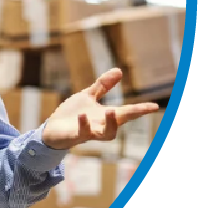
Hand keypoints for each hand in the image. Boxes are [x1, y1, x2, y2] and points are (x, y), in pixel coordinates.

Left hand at [41, 68, 158, 150]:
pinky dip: (84, 125)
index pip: (127, 112)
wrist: (52, 130)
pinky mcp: (74, 136)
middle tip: (144, 108)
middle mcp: (100, 125)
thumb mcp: (88, 96)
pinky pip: (82, 134)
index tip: (155, 106)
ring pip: (106, 135)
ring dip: (111, 124)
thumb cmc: (72, 115)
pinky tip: (82, 115)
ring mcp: (89, 132)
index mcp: (105, 116)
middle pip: (121, 122)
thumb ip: (103, 86)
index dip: (141, 109)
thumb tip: (119, 70)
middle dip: (132, 115)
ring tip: (110, 111)